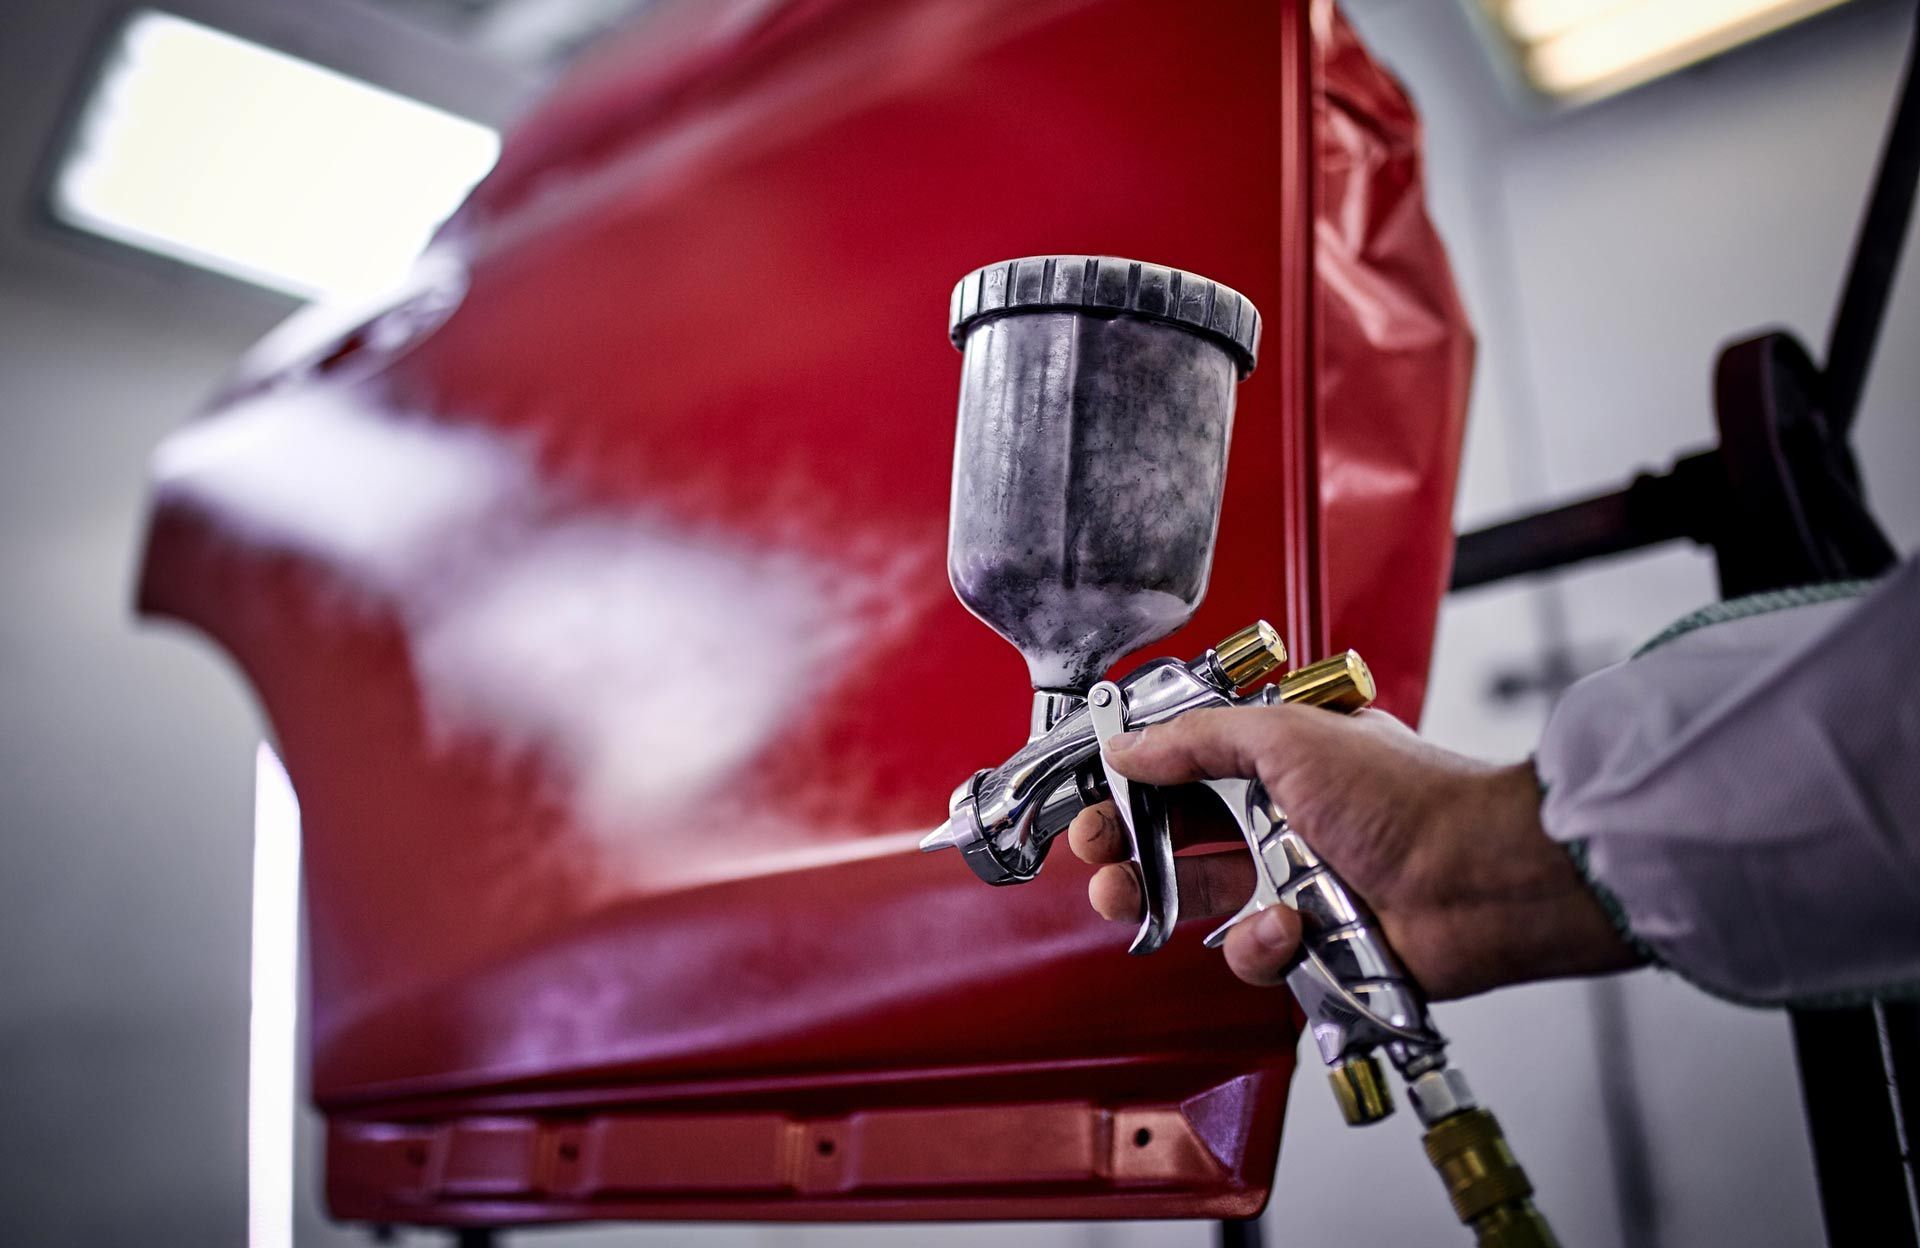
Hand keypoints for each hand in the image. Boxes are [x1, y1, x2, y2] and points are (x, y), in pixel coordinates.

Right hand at [1066, 706, 1640, 998]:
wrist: (1480, 880)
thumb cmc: (1411, 797)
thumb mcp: (1288, 737)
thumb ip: (1198, 740)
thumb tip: (1130, 745)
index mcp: (1279, 756)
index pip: (1184, 766)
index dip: (1133, 785)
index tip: (1095, 799)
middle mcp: (1285, 816)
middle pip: (1178, 837)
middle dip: (1127, 849)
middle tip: (1099, 857)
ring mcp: (1297, 879)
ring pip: (1203, 900)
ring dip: (1166, 899)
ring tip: (1139, 897)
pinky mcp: (1312, 941)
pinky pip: (1251, 952)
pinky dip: (1259, 943)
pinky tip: (1287, 925)